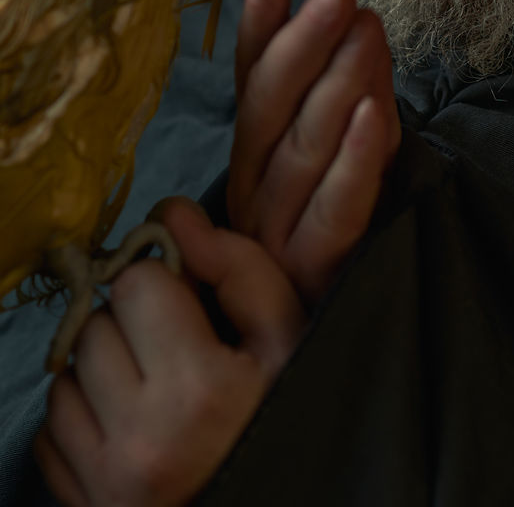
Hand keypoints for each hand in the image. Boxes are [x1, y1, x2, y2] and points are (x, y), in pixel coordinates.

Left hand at [34, 199, 304, 506]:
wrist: (273, 505)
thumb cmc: (284, 415)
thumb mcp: (288, 338)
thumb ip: (239, 266)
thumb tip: (172, 211)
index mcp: (201, 390)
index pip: (137, 283)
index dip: (165, 282)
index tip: (190, 303)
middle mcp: (143, 439)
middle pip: (95, 325)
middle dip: (131, 322)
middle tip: (173, 345)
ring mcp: (105, 480)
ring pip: (67, 375)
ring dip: (102, 367)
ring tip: (152, 384)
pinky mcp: (82, 504)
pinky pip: (49, 431)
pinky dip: (82, 416)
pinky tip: (128, 422)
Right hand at [229, 0, 400, 305]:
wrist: (344, 320)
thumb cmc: (341, 210)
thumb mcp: (333, 135)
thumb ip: (324, 75)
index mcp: (251, 150)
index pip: (249, 77)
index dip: (260, 25)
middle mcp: (252, 185)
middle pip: (268, 106)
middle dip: (304, 42)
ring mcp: (276, 230)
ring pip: (302, 149)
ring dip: (335, 86)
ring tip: (366, 32)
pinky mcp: (315, 268)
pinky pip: (335, 210)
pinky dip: (353, 159)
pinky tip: (372, 113)